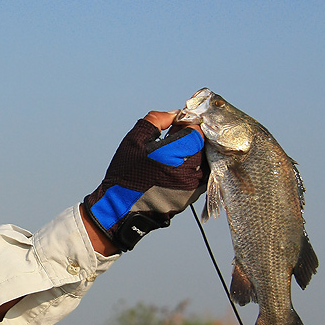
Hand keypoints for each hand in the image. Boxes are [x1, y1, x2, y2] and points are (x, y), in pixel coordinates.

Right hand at [82, 110, 206, 251]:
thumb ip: (156, 120)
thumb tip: (175, 114)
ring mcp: (193, 186)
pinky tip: (172, 170)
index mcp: (175, 154)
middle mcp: (189, 171)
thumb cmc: (125, 175)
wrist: (120, 210)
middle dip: (191, 139)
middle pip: (203, 146)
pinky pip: (200, 176)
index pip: (197, 131)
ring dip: (192, 154)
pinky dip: (191, 168)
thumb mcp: (134, 140)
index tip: (178, 125)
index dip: (189, 124)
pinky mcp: (192, 197)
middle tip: (173, 139)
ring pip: (203, 161)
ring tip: (171, 156)